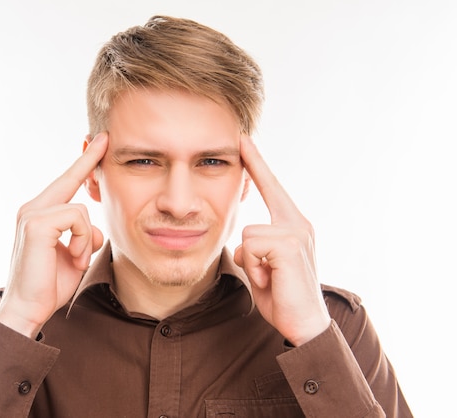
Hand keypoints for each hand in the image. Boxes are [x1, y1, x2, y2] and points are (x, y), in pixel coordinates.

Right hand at [0, 133, 108, 337]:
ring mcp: (32, 215)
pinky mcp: (36, 224)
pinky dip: (83, 241)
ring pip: (81, 209)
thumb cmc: (49, 285)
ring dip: (88, 239)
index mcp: (40, 215)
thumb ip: (84, 237)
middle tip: (104, 137)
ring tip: (77, 259)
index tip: (97, 143)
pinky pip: (78, 219)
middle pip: (68, 178)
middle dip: (88, 160)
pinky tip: (74, 257)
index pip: (65, 184)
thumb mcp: (74, 255)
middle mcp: (32, 209)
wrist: (28, 309)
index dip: (82, 164)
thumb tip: (95, 229)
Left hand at [234, 135, 329, 345]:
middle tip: (253, 203)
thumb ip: (254, 248)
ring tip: (267, 277)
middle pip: (266, 189)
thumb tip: (238, 242)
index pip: (272, 187)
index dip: (257, 162)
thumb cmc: (281, 296)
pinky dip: (252, 267)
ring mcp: (297, 232)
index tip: (243, 139)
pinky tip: (269, 280)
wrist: (303, 324)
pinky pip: (250, 245)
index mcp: (292, 225)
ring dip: (249, 261)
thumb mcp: (263, 266)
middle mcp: (298, 223)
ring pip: (248, 233)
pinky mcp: (290, 245)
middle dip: (257, 193)